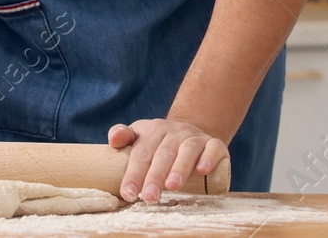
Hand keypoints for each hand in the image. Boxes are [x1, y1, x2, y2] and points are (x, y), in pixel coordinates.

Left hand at [108, 118, 228, 202]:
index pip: (141, 153)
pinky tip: (202, 170)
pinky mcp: (214, 144)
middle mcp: (174, 131)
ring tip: (172, 187)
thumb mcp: (140, 135)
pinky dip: (208, 158)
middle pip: (163, 154)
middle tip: (149, 197)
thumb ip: (123, 136)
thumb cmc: (160, 142)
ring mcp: (195, 137)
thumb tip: (113, 140)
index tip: (128, 193)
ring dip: (179, 168)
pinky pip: (213, 148)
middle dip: (155, 177)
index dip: (134, 174)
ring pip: (187, 151)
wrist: (193, 130)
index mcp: (153, 130)